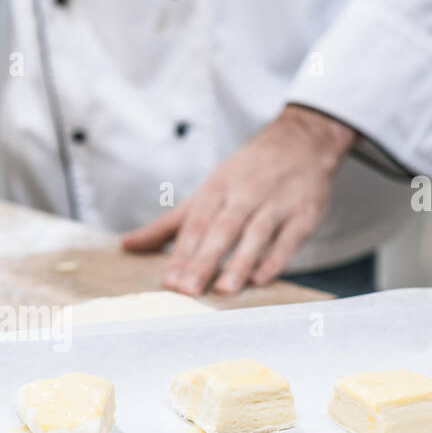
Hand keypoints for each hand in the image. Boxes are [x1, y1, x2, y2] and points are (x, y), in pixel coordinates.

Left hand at [121, 106, 355, 294]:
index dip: (182, 253)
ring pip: (256, 233)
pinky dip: (276, 259)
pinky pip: (289, 238)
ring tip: (223, 289)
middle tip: (188, 290)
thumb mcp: (206, 191)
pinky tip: (261, 279)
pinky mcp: (304, 214)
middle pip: (222, 229)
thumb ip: (168, 224)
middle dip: (204, 260)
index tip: (168, 282)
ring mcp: (277, 203)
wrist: (302, 142)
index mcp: (217, 188)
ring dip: (240, 262)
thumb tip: (127, 245)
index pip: (196, 224)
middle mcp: (245, 193)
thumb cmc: (246, 174)